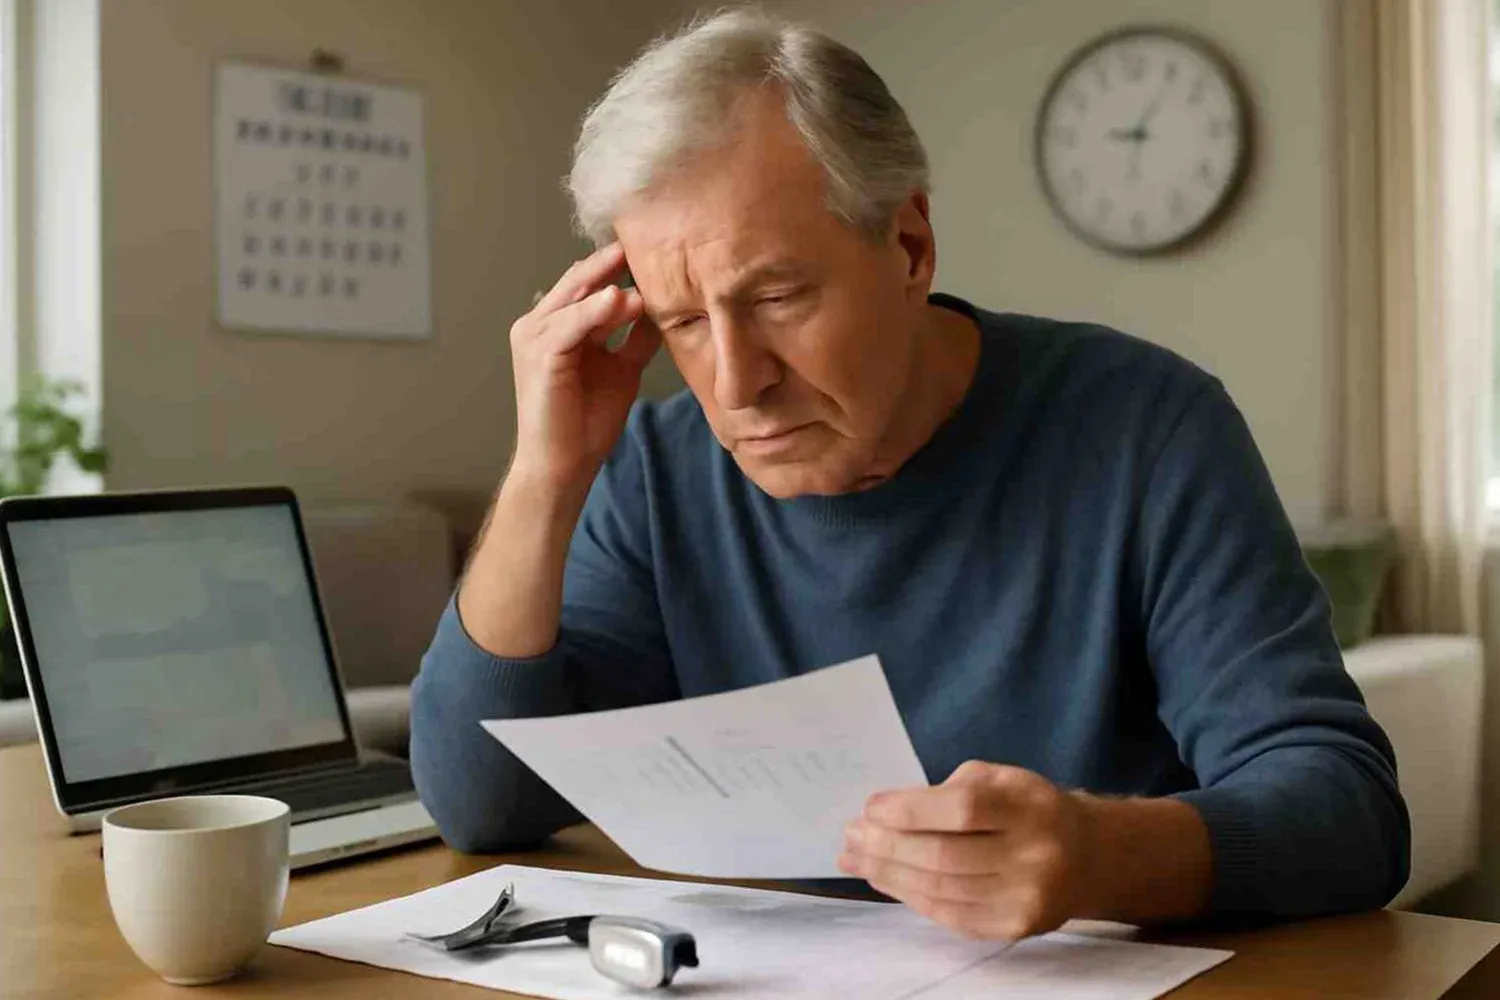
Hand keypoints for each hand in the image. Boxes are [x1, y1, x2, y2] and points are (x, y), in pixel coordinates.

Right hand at [507, 243, 660, 491]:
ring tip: (638, 269)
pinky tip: (620, 299)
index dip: (616, 266)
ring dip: (608, 284)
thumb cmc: (586, 423)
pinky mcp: (539, 356)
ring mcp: (534, 338)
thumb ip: (635, 339)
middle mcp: (539, 325)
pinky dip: (594, 311)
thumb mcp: (621, 370)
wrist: (564, 466)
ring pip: (575, 299)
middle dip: (610, 262)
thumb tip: (659, 310)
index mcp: (556, 326)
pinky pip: (570, 325)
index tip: (653, 247)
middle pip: (579, 282)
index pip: (588, 285)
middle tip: (645, 240)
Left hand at [837, 761, 1096, 940]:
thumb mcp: (1000, 778)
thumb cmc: (1028, 808)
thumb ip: (949, 791)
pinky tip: (887, 879)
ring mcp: (1026, 897)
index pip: (962, 810)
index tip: (870, 807)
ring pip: (941, 890)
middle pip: (944, 856)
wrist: (1087, 856)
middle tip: (850, 836)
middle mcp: (1034, 855)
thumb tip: (883, 814)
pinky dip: (910, 897)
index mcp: (1030, 806)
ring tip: (856, 858)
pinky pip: (950, 915)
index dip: (909, 810)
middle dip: (886, 846)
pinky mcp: (1015, 927)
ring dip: (888, 874)